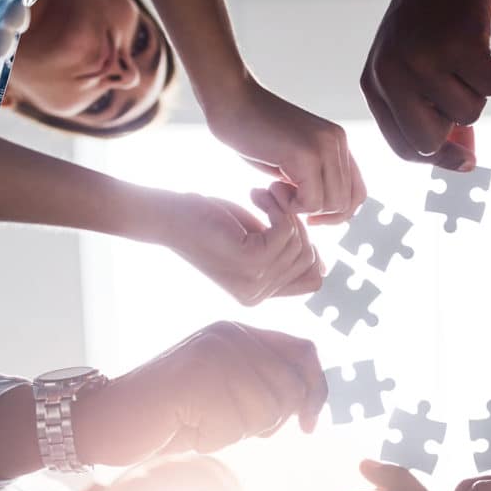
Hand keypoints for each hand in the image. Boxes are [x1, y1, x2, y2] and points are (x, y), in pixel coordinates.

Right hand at [74, 322, 326, 464]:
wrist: (103, 420)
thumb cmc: (167, 415)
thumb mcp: (226, 393)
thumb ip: (264, 385)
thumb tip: (311, 403)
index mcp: (239, 331)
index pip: (304, 351)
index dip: (316, 390)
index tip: (310, 424)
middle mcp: (231, 334)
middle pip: (291, 388)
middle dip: (268, 422)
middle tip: (224, 424)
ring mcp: (215, 353)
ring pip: (268, 410)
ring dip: (237, 432)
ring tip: (200, 422)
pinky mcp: (200, 377)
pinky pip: (237, 424)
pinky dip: (216, 438)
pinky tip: (187, 427)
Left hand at [162, 191, 322, 305]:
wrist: (167, 216)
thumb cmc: (209, 224)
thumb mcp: (256, 244)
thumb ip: (285, 259)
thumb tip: (323, 267)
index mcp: (258, 297)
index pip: (312, 281)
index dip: (309, 247)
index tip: (289, 221)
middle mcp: (256, 297)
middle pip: (309, 261)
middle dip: (299, 224)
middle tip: (275, 199)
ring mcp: (253, 282)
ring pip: (298, 244)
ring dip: (286, 209)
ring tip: (264, 193)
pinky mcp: (249, 260)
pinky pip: (286, 232)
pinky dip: (277, 207)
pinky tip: (258, 194)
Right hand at [205, 75, 365, 223]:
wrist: (230, 99)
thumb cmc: (252, 130)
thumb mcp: (293, 158)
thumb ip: (314, 177)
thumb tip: (326, 211)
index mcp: (337, 143)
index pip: (358, 192)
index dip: (337, 213)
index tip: (310, 215)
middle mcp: (337, 143)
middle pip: (347, 202)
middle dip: (318, 213)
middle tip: (287, 200)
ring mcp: (325, 147)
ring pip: (332, 205)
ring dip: (302, 208)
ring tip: (276, 190)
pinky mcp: (307, 155)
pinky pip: (311, 202)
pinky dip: (290, 205)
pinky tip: (271, 187)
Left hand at [361, 0, 490, 170]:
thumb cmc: (429, 23)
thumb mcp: (411, 67)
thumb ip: (427, 113)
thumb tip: (465, 162)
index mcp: (375, 85)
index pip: (403, 147)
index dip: (435, 158)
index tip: (464, 160)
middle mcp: (391, 76)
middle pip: (429, 141)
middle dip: (455, 126)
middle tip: (458, 90)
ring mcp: (423, 61)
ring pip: (468, 113)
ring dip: (476, 90)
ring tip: (463, 56)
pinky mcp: (458, 46)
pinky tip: (477, 43)